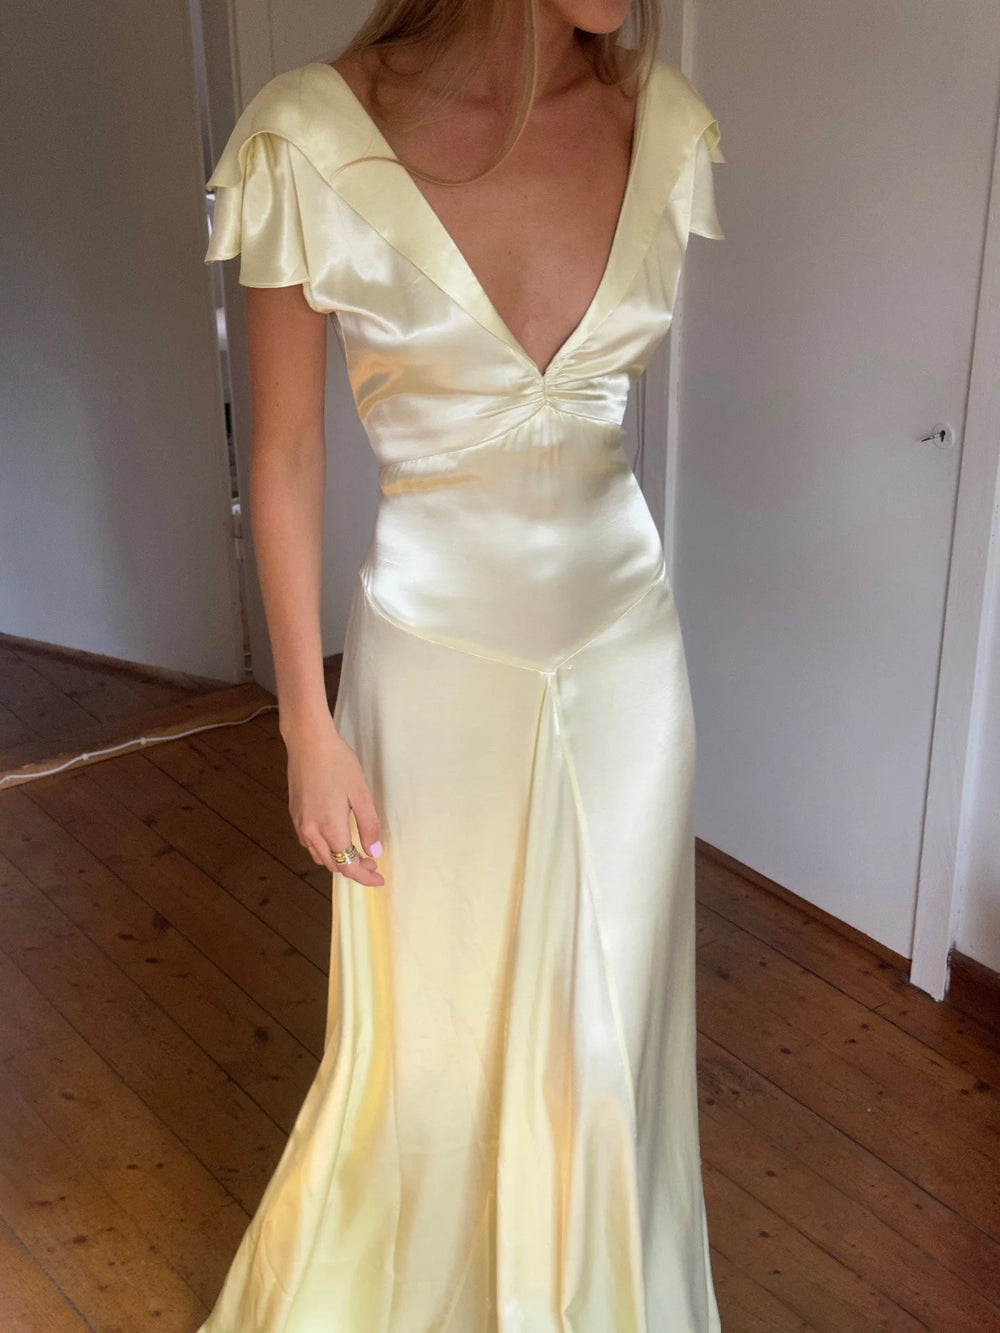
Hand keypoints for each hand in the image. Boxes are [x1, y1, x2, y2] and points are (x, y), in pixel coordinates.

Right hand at [284, 714, 384, 886]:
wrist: (308, 742)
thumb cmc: (338, 763)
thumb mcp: (360, 794)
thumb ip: (368, 826)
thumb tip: (374, 852)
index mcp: (330, 828)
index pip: (348, 866)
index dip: (365, 877)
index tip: (379, 880)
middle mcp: (311, 832)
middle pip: (333, 865)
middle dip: (354, 868)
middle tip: (372, 862)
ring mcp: (300, 824)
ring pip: (319, 856)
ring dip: (338, 860)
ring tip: (357, 852)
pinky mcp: (294, 815)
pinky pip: (310, 843)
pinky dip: (324, 849)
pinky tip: (336, 838)